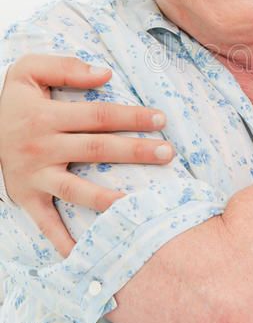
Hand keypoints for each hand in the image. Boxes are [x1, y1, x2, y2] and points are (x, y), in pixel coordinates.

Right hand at [0, 55, 173, 255]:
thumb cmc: (12, 101)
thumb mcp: (28, 71)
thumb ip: (66, 68)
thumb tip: (104, 74)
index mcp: (46, 116)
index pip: (98, 116)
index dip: (131, 116)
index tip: (160, 119)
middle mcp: (42, 148)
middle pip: (97, 149)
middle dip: (135, 151)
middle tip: (167, 153)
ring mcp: (36, 177)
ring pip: (78, 190)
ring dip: (111, 197)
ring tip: (139, 203)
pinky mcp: (28, 198)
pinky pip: (47, 224)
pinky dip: (65, 241)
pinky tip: (86, 254)